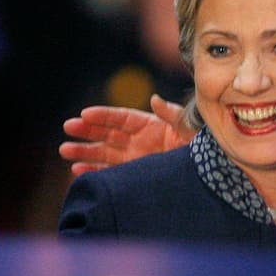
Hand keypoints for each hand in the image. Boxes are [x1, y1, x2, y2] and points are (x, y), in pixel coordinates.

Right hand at [59, 94, 191, 174]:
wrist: (210, 174)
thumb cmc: (201, 147)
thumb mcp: (189, 129)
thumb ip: (172, 115)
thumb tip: (155, 99)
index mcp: (150, 125)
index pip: (121, 118)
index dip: (103, 116)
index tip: (85, 114)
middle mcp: (138, 141)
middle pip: (107, 134)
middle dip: (87, 131)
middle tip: (67, 129)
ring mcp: (135, 159)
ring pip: (104, 154)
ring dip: (85, 152)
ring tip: (65, 151)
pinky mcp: (134, 176)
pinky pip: (111, 173)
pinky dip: (94, 172)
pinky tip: (77, 172)